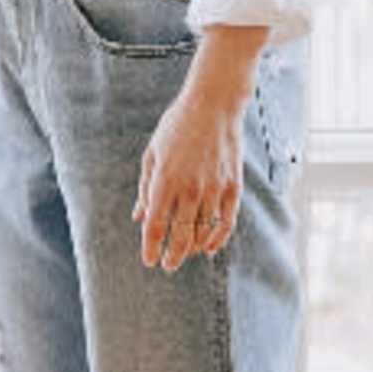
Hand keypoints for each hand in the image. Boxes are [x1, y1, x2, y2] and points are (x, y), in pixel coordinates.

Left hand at [135, 73, 251, 271]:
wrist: (214, 105)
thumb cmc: (177, 127)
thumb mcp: (152, 154)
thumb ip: (146, 189)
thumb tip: (139, 217)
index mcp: (165, 180)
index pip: (156, 226)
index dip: (151, 249)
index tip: (149, 261)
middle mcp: (189, 189)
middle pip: (180, 236)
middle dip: (173, 256)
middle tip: (168, 265)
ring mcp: (214, 189)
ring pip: (202, 232)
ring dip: (192, 249)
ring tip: (185, 255)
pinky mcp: (233, 186)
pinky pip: (226, 223)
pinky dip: (217, 239)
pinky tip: (209, 247)